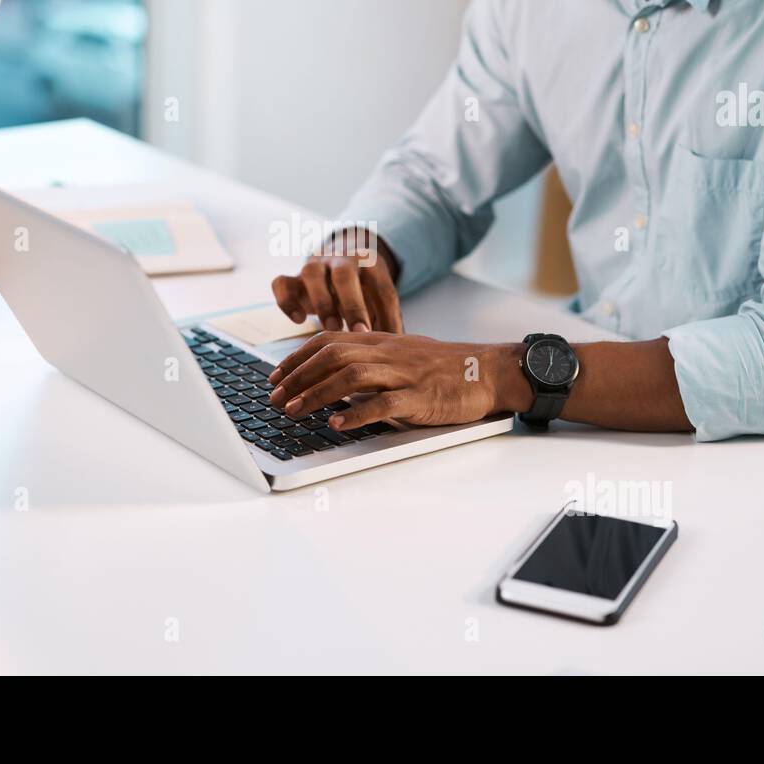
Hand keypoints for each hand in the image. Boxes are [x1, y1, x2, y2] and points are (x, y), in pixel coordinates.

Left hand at [267, 331, 533, 429]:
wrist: (488, 371)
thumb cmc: (444, 367)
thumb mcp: (401, 355)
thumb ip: (369, 361)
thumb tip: (333, 377)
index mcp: (381, 341)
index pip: (328, 341)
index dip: (297, 358)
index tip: (275, 377)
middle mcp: (388, 352)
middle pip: (332, 356)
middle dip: (298, 377)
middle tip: (275, 398)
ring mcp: (404, 374)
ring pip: (351, 376)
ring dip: (316, 394)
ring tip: (294, 410)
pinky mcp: (420, 397)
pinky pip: (383, 403)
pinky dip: (355, 413)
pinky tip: (335, 423)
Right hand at [271, 228, 402, 332]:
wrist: (340, 257)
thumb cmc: (364, 289)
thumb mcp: (380, 299)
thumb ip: (389, 321)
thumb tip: (400, 356)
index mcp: (371, 264)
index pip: (379, 287)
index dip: (381, 311)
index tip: (375, 334)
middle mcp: (342, 260)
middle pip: (344, 274)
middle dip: (350, 304)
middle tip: (355, 333)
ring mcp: (315, 266)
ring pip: (312, 273)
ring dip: (321, 302)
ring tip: (329, 329)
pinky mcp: (293, 277)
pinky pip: (281, 282)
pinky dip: (286, 301)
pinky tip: (299, 320)